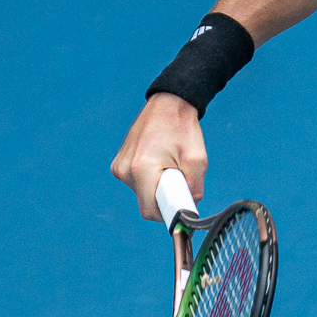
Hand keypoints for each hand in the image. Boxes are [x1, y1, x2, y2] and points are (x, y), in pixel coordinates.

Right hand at [111, 93, 206, 220]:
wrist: (168, 103)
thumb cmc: (183, 128)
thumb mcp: (198, 160)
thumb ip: (194, 189)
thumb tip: (188, 210)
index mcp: (142, 168)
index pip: (150, 210)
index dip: (168, 213)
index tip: (181, 205)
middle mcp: (125, 169)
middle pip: (146, 203)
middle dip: (165, 198)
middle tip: (179, 179)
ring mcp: (119, 166)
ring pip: (142, 193)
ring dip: (157, 187)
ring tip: (169, 165)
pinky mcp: (118, 164)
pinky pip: (137, 183)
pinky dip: (150, 179)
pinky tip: (159, 161)